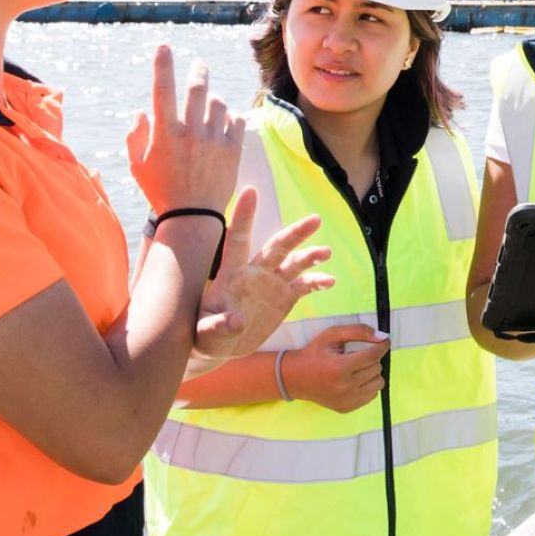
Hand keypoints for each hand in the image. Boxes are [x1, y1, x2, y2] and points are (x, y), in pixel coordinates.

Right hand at [127, 46, 243, 212]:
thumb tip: (141, 112)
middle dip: (198, 71)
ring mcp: (214, 140)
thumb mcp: (137, 166)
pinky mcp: (233, 149)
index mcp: (165, 133)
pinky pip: (237, 120)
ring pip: (218, 103)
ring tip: (209, 106)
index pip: (162, 89)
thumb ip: (135, 136)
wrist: (193, 218)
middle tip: (199, 64)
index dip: (162, 65)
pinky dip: (230, 118)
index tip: (164, 47)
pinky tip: (224, 124)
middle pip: (197, 88)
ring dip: (212, 100)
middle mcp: (191, 132)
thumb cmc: (161, 192)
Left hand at [190, 190, 333, 364]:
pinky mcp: (283, 298)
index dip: (244, 216)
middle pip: (277, 247)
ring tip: (326, 252)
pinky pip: (304, 285)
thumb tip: (238, 319)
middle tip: (315, 219)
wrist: (221, 345)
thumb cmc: (205, 336)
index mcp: (232, 275)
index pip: (238, 240)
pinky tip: (329, 281)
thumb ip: (218, 326)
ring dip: (311, 256)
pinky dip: (317, 281)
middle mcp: (255, 273)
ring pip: (294, 263)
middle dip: (296, 233)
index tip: (250, 190)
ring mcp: (271, 284)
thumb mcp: (206, 334)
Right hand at [282, 323, 389, 412]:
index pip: (373, 355)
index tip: (385, 341)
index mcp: (340, 367)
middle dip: (372, 358)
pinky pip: (371, 396)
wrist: (295, 378)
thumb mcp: (332, 335)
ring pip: (378, 383)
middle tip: (358, 355)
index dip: (382, 345)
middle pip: (376, 368)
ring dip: (372, 373)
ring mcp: (346, 400)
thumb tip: (382, 336)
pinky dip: (367, 386)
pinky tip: (354, 380)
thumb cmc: (314, 353)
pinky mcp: (347, 408)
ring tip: (357, 368)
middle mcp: (345, 387)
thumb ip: (358, 331)